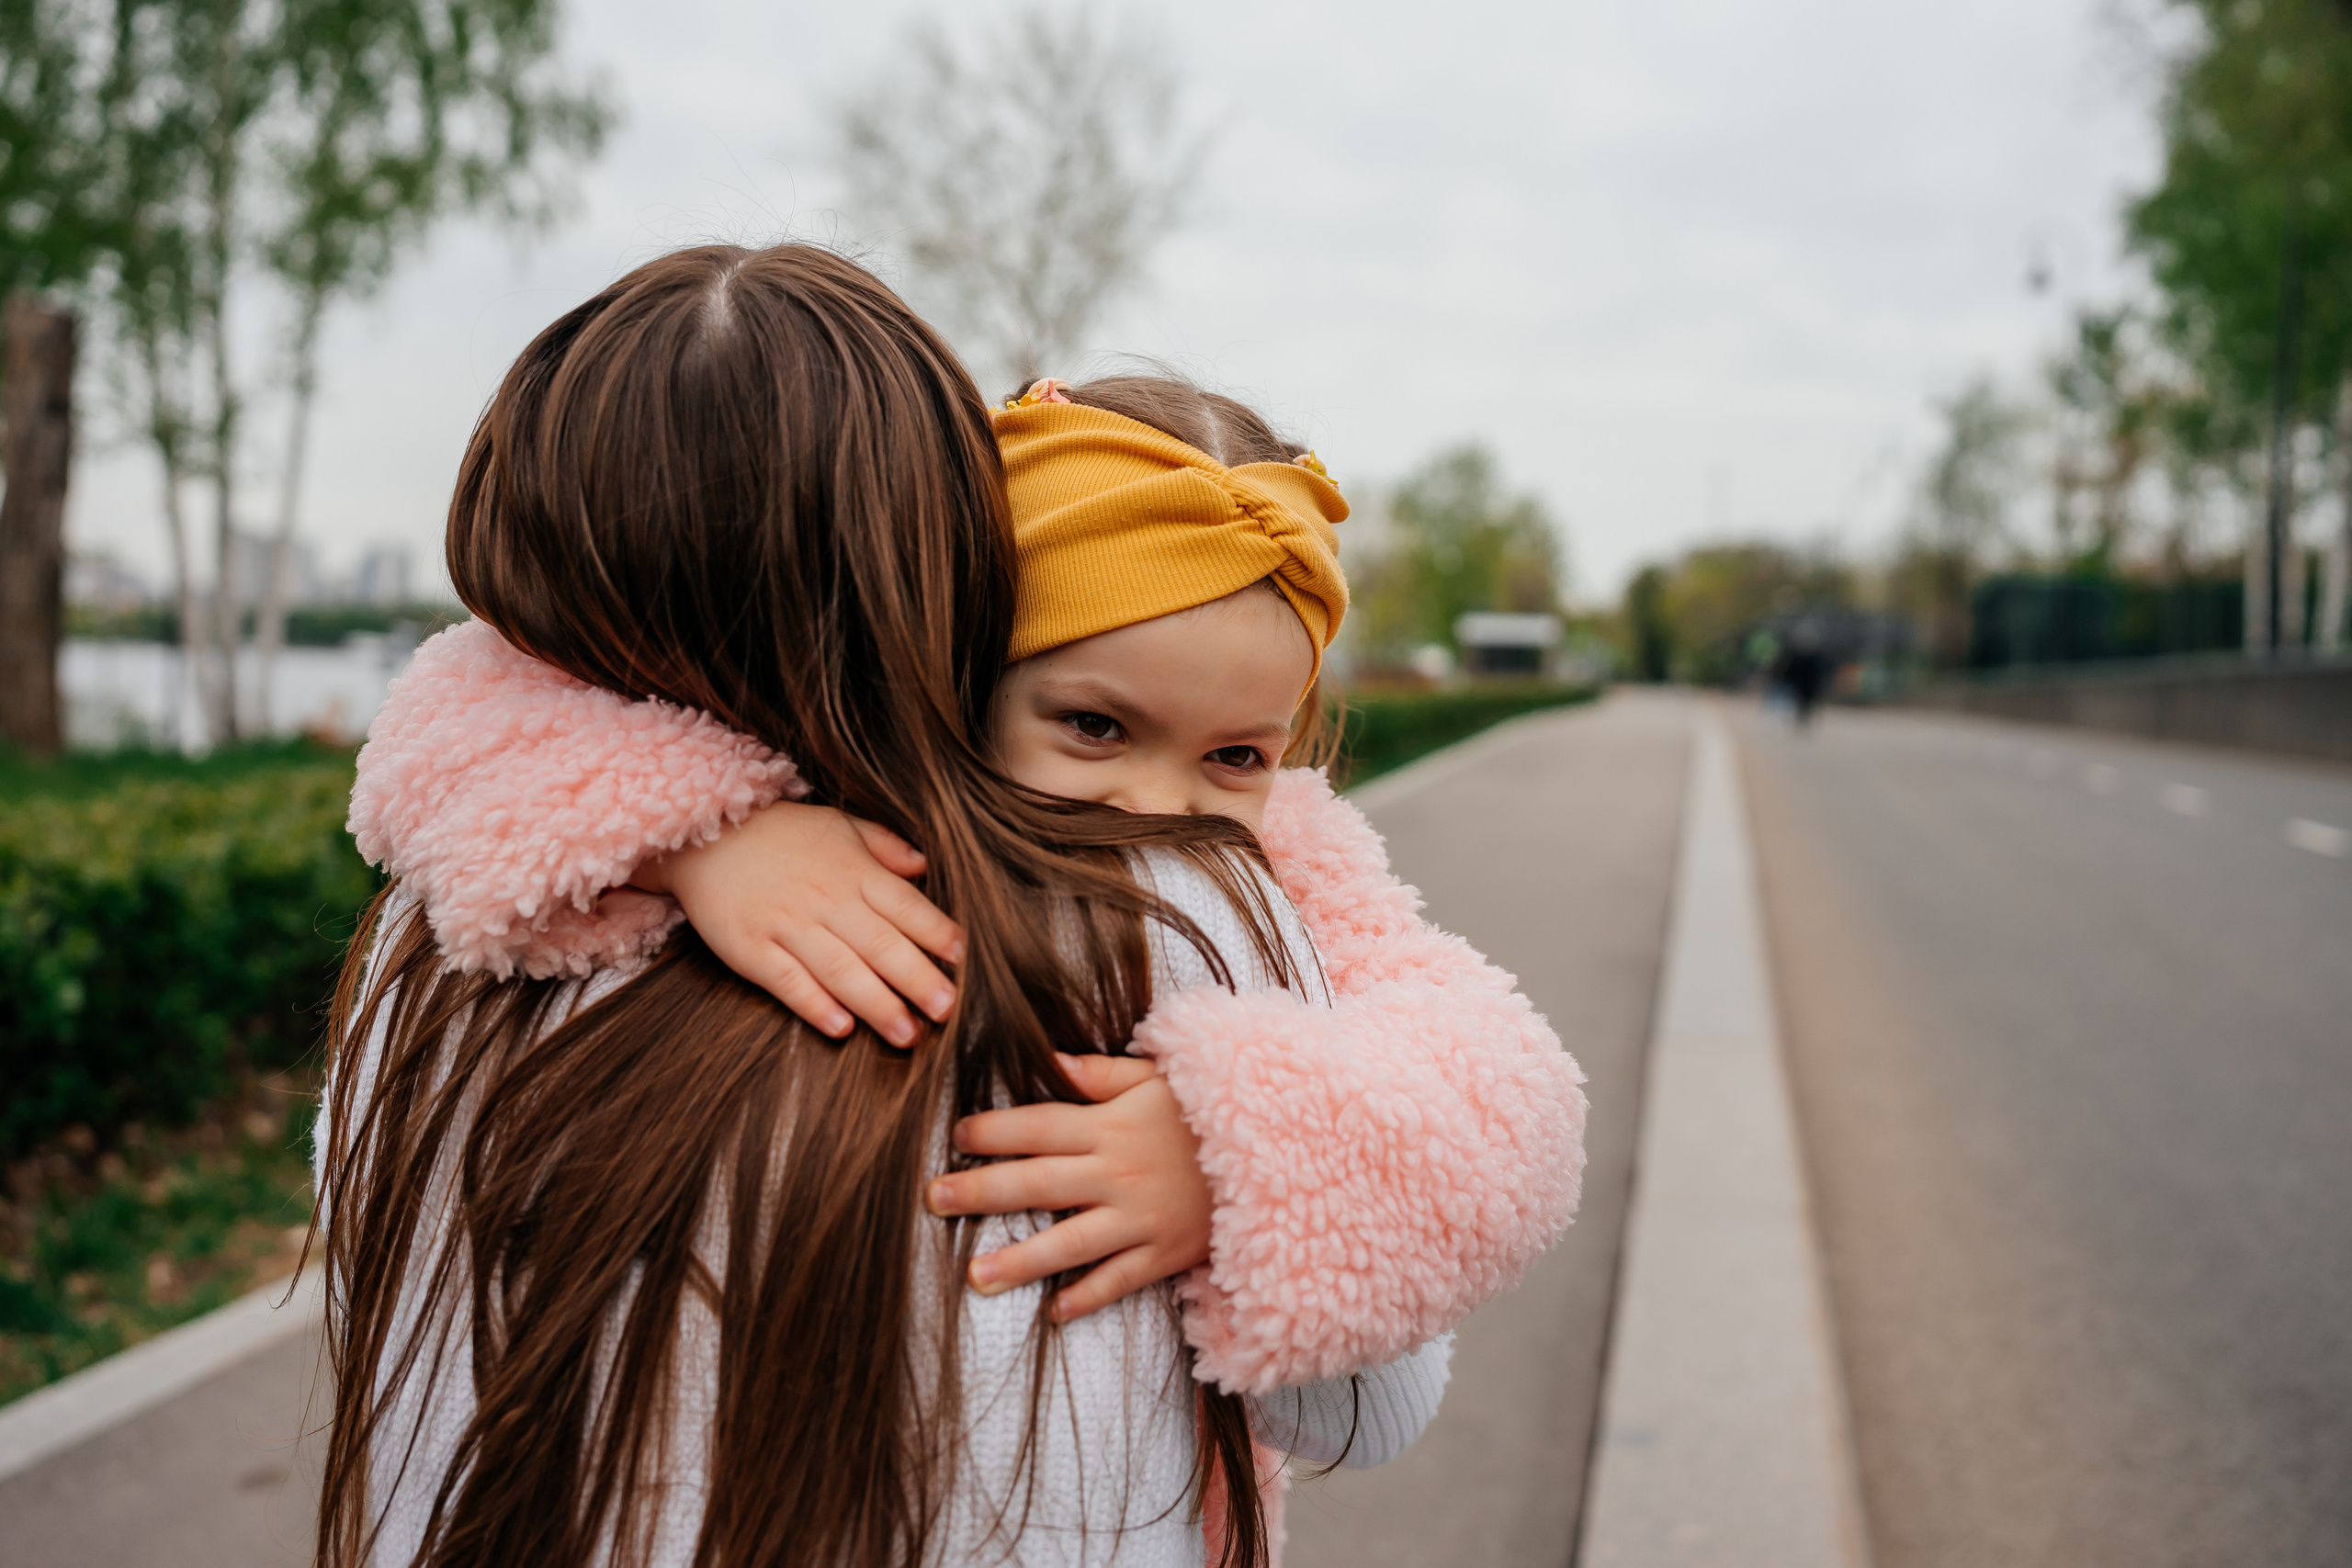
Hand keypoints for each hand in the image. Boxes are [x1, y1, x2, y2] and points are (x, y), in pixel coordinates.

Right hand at [631, 801, 963, 1045]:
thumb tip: (924, 866)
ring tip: (907, 1035)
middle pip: (882, 944)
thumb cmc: (778, 833)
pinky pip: (787, 981)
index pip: (906, 905)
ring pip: (841, 970)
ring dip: (878, 1005)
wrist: (700, 834)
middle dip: (919, 980)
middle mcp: (826, 899)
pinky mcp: (750, 948)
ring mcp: (786, 925)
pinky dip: (815, 1005)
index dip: (937, 933)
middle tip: (948, 1011)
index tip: (964, 960)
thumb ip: (883, 846)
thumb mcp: (836, 825)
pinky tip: (842, 1028)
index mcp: (853, 870)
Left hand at [926, 1055, 1212, 1322]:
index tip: (956, 1137)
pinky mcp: (1166, 1252)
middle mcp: (1118, 1173)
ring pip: (1070, 1242)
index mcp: (1112, 1126)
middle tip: (933, 1201)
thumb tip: (1050, 1062)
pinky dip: (1088, 1297)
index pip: (1040, 1126)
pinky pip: (1120, 1279)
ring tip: (975, 1277)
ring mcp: (1141, 1217)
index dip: (995, 1131)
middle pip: (1039, 1183)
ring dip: (1020, 1260)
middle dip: (982, 1192)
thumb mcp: (1161, 1078)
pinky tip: (1053, 1312)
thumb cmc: (1213, 1111)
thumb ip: (1103, 1074)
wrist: (1283, 1151)